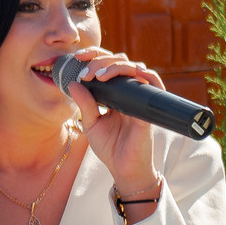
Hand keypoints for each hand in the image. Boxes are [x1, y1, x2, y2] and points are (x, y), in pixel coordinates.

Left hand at [56, 46, 163, 198]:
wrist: (124, 169)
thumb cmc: (110, 148)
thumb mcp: (91, 124)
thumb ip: (85, 104)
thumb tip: (72, 83)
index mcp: (114, 94)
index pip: (107, 66)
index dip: (95, 56)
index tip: (77, 57)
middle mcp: (129, 92)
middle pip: (120, 62)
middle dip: (101, 60)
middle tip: (86, 72)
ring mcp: (140, 98)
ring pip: (134, 68)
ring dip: (116, 66)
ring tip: (99, 75)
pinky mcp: (149, 108)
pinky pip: (153, 84)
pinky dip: (145, 74)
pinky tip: (130, 73)